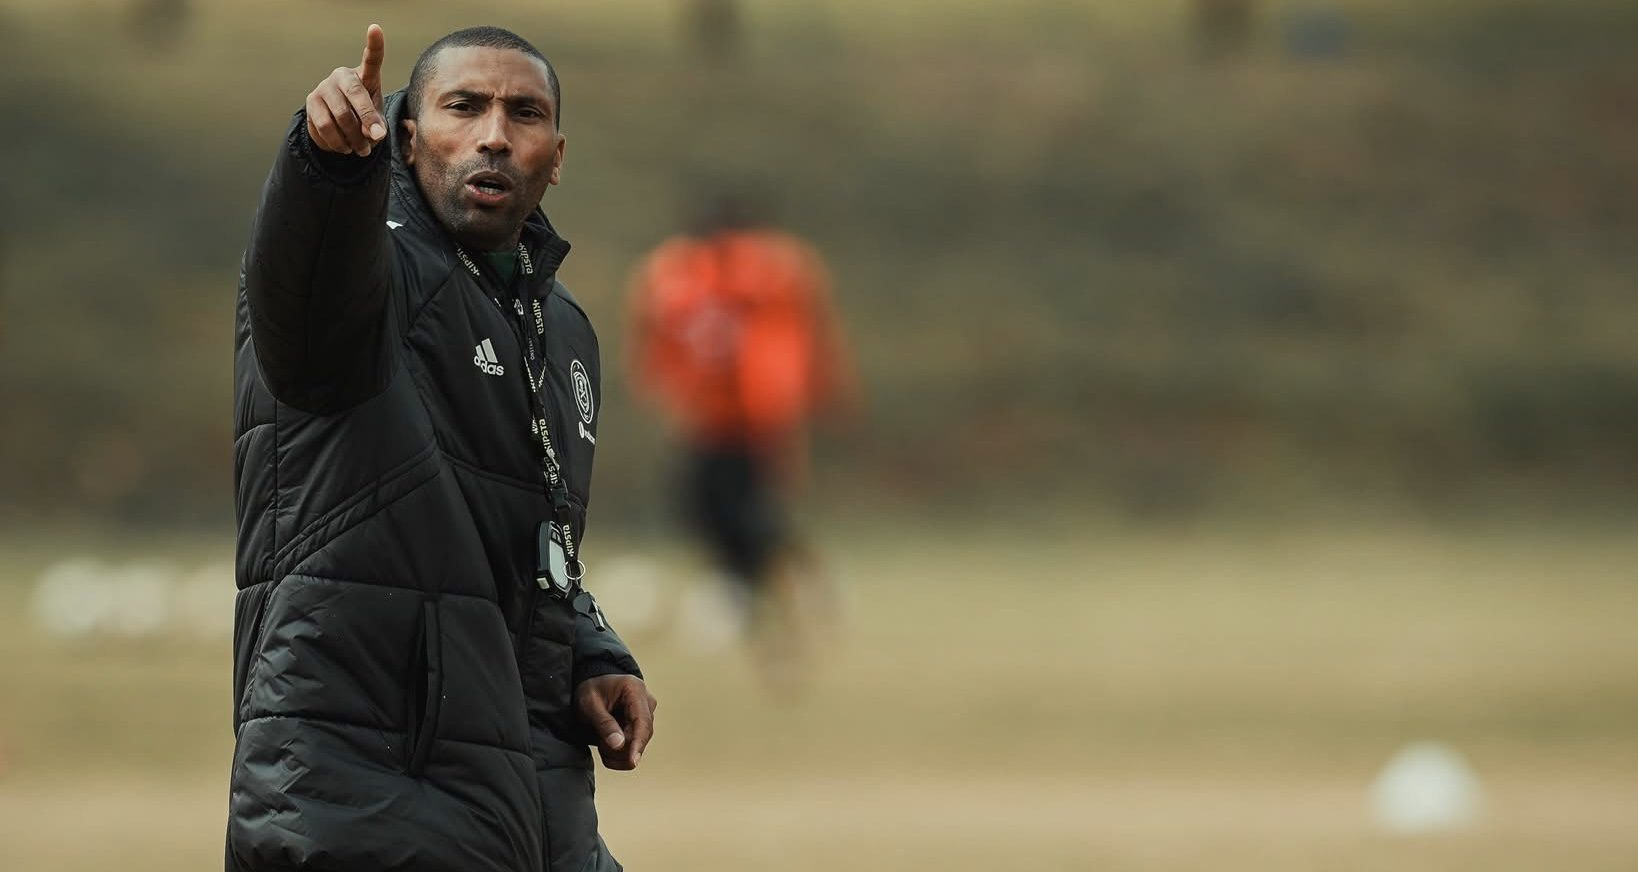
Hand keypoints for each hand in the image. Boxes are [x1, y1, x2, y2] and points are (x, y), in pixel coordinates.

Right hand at [305, 24, 387, 155]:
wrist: (340, 129)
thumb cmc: (364, 119)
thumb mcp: (377, 123)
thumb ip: (377, 126)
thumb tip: (372, 134)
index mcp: (364, 76)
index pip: (371, 59)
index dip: (374, 45)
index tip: (375, 28)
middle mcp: (341, 76)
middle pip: (355, 96)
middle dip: (367, 121)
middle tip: (375, 139)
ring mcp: (323, 87)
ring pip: (339, 117)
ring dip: (353, 139)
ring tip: (360, 150)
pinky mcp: (310, 103)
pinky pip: (324, 128)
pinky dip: (338, 143)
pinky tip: (344, 146)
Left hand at [574, 675, 656, 770]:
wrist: (592, 689)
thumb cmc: (590, 691)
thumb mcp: (590, 705)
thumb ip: (604, 724)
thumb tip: (619, 745)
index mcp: (635, 690)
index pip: (642, 721)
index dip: (638, 743)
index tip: (632, 761)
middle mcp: (646, 703)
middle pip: (641, 736)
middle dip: (618, 747)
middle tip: (598, 739)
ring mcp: (647, 716)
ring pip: (638, 746)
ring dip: (616, 751)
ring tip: (601, 738)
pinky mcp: (642, 728)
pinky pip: (635, 749)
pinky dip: (618, 755)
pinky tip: (606, 745)